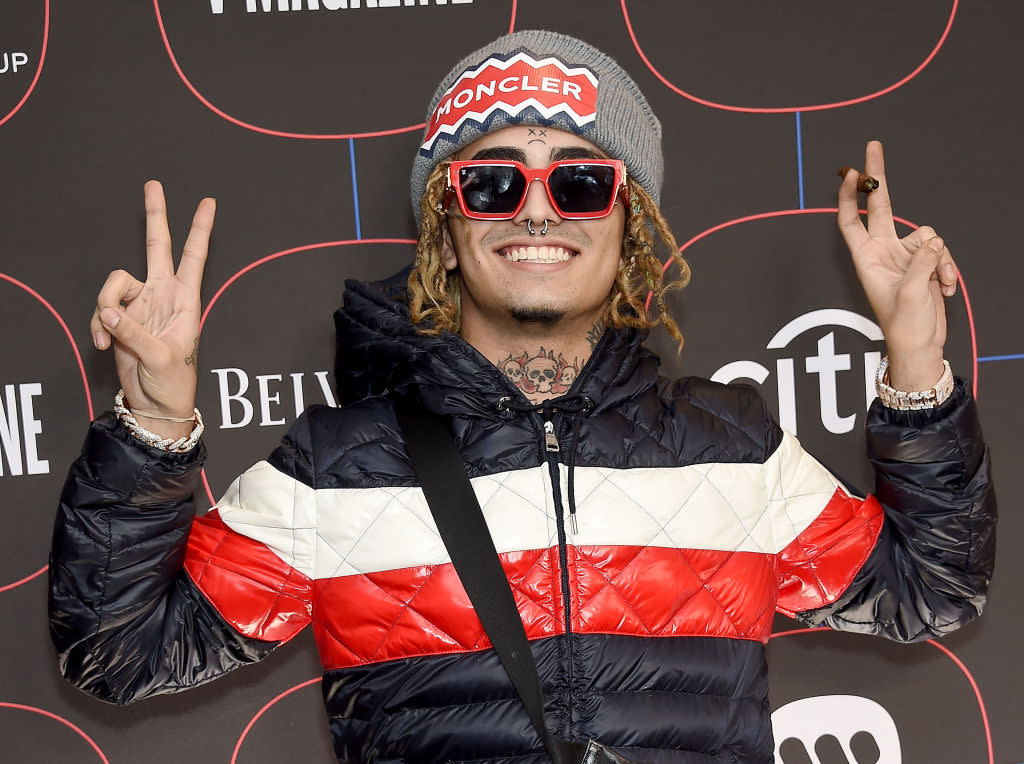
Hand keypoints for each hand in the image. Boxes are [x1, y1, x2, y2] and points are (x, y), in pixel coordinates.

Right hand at [91, 181, 214, 438]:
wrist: (156, 404)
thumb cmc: (173, 382)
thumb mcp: (161, 358)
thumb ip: (135, 334)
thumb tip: (109, 312)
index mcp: (185, 300)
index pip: (194, 256)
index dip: (200, 229)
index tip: (208, 202)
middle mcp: (163, 295)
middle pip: (157, 246)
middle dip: (155, 216)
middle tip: (153, 185)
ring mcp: (141, 304)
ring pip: (114, 284)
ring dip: (105, 307)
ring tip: (107, 336)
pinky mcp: (121, 318)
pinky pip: (102, 309)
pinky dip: (97, 326)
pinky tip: (103, 344)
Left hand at [837, 141, 954, 390]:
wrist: (921, 344)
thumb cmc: (904, 325)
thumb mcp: (910, 293)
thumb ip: (920, 262)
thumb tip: (933, 241)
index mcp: (866, 259)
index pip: (851, 220)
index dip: (850, 197)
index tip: (851, 173)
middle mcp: (883, 251)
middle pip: (881, 205)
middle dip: (879, 176)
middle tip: (872, 146)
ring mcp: (904, 254)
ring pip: (927, 234)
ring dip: (938, 259)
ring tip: (937, 285)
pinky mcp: (924, 261)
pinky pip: (940, 250)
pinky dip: (946, 268)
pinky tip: (944, 289)